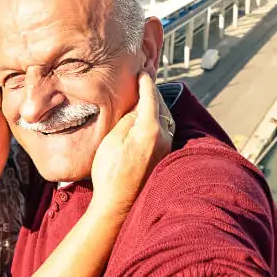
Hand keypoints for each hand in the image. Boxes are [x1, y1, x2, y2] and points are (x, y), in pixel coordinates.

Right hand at [91, 72, 173, 213]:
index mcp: (150, 129)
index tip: (142, 71)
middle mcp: (164, 137)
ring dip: (156, 106)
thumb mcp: (113, 140)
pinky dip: (157, 119)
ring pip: (165, 118)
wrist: (117, 205)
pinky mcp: (164, 158)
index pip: (150, 97)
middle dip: (152, 92)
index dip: (146, 82)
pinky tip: (147, 119)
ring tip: (145, 97)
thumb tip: (138, 107)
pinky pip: (164, 130)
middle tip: (144, 80)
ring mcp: (166, 148)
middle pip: (161, 106)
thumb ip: (128, 120)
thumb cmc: (110, 172)